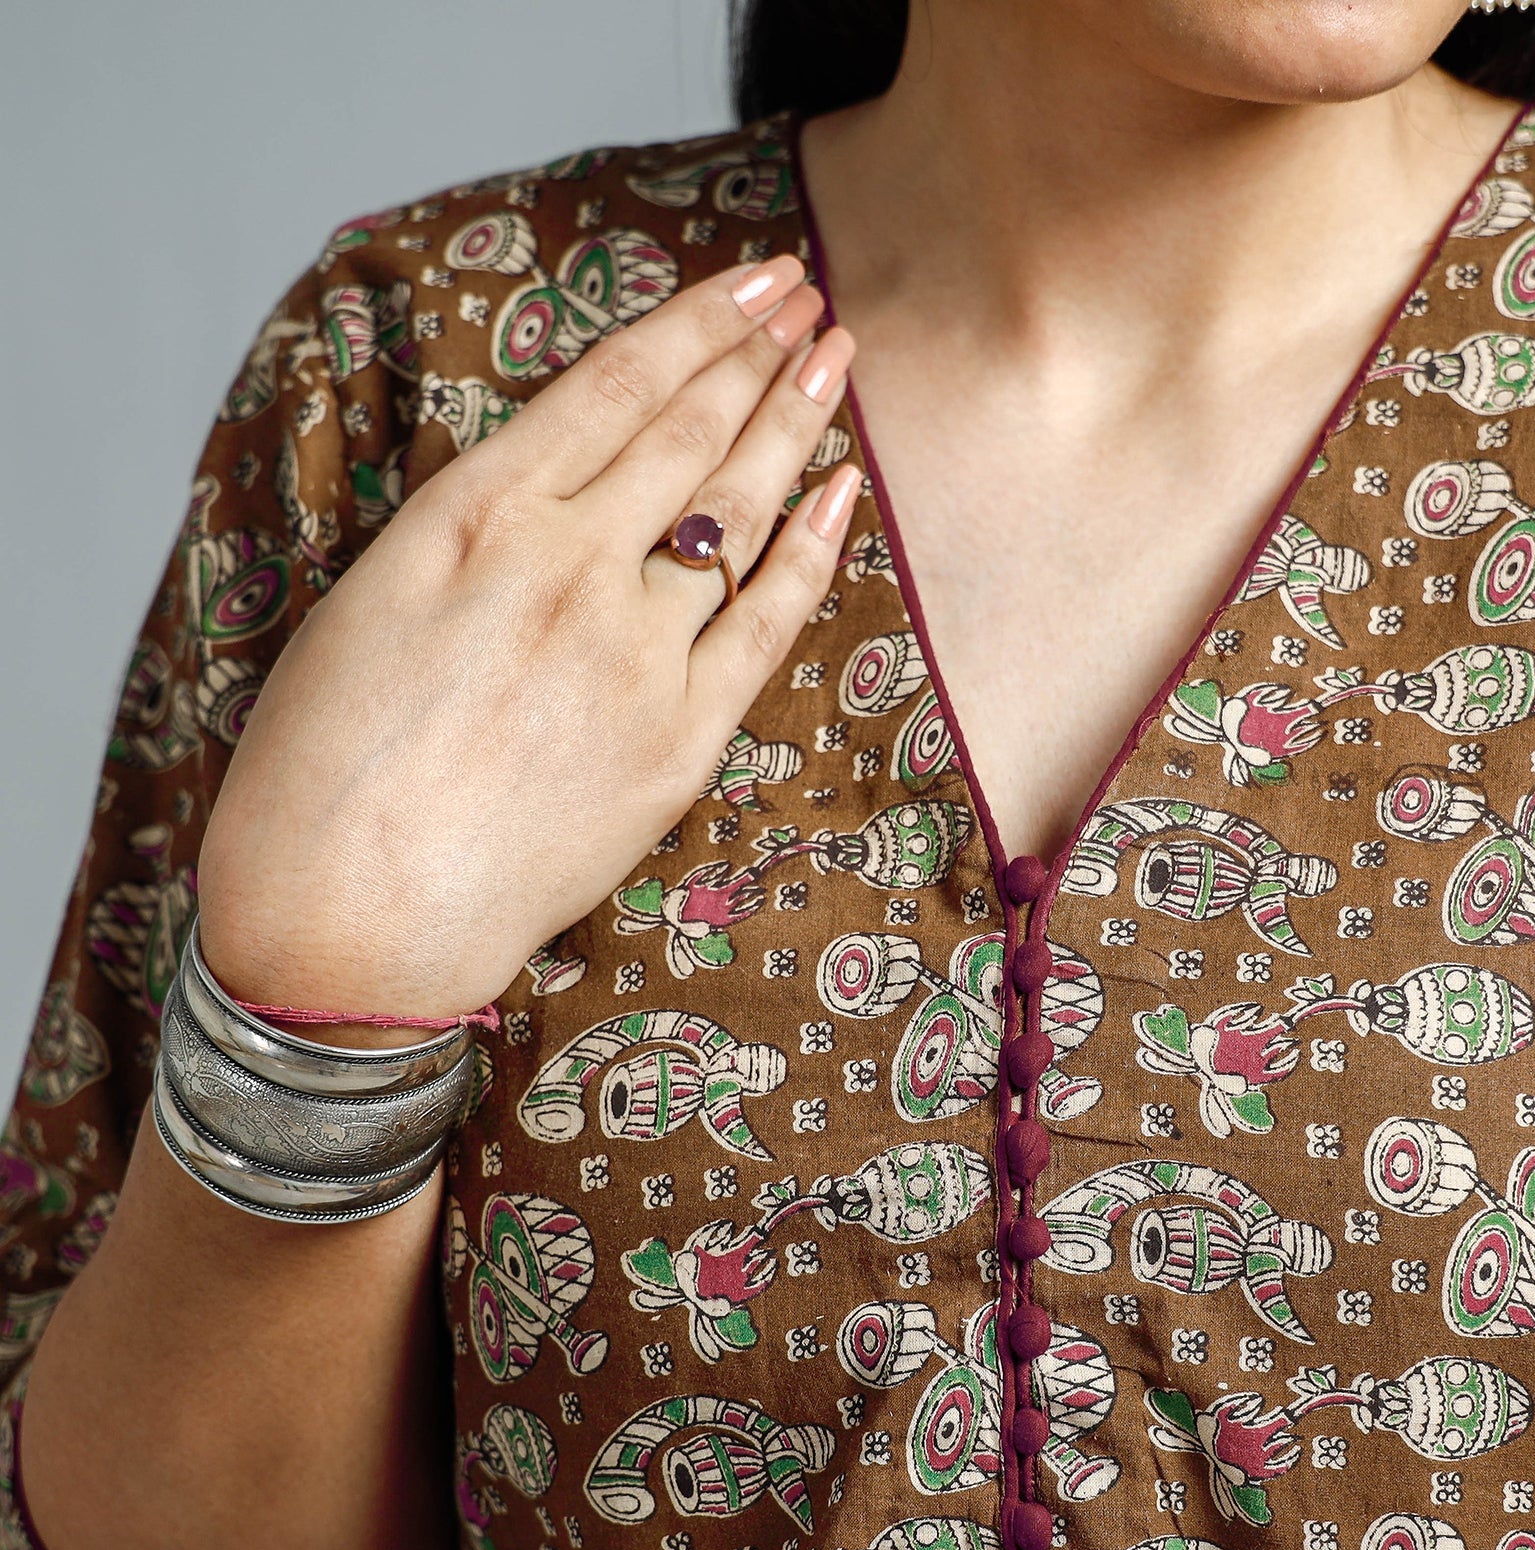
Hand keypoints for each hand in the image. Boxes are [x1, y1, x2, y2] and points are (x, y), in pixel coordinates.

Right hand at [196, 256, 859, 1018]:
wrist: (351, 916)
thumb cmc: (324, 768)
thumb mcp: (371, 599)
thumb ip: (473, 531)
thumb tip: (555, 488)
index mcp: (472, 515)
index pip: (615, 385)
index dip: (698, 322)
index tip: (751, 283)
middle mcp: (565, 566)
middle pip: (690, 433)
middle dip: (758, 354)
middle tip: (808, 302)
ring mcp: (632, 654)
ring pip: (736, 514)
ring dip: (793, 426)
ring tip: (834, 364)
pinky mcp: (678, 742)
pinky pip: (766, 626)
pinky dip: (813, 553)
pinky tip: (844, 493)